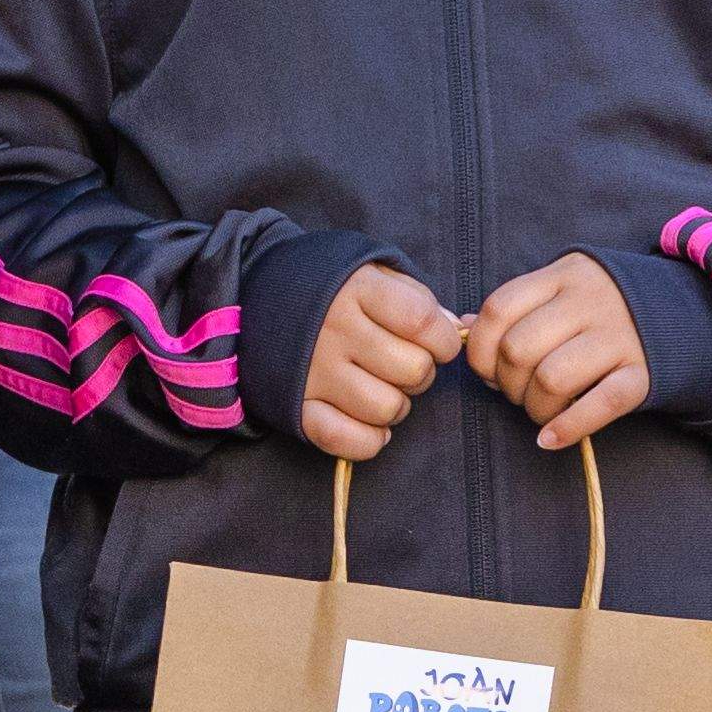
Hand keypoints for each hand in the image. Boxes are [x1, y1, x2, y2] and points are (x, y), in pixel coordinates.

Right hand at [301, 264, 458, 462]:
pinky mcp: (296, 406)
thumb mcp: (372, 272)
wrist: (256, 299)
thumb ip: (416, 297)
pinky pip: (346, 439)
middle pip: (412, 369)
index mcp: (356, 290)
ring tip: (385, 389)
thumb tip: (456, 330)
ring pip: (386, 408)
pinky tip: (372, 423)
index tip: (440, 343)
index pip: (422, 322)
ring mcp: (313, 371)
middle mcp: (333, 330)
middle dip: (422, 372)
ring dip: (398, 406)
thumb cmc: (330, 288)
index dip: (445, 340)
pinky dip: (369, 439)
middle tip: (406, 365)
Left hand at [461, 253, 656, 452]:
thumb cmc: (605, 309)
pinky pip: (599, 405)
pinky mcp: (643, 373)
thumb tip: (461, 326)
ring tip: (541, 412)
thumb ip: (516, 307)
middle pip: (519, 348)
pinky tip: (551, 439)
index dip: (479, 349)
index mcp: (564, 275)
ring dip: (534, 408)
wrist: (686, 314)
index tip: (488, 370)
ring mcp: (620, 336)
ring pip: (552, 379)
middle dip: (507, 384)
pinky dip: (567, 428)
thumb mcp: (562, 292)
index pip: (499, 308)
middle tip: (519, 393)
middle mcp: (591, 301)